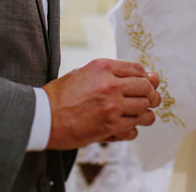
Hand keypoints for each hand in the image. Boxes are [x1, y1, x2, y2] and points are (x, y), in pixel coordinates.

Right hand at [43, 59, 160, 148]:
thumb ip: (112, 73)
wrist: (43, 116)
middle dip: (151, 95)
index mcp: (103, 67)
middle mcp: (110, 85)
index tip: (146, 85)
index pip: (138, 70)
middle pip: (146, 88)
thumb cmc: (61, 95)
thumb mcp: (85, 73)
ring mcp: (111, 106)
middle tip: (150, 100)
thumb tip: (144, 76)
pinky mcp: (109, 126)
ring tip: (141, 115)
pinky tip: (128, 127)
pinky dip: (134, 128)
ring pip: (144, 109)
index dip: (146, 79)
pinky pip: (134, 127)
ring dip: (145, 113)